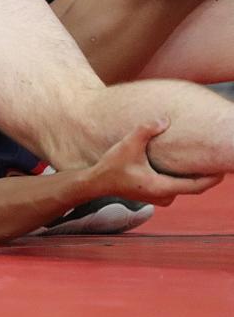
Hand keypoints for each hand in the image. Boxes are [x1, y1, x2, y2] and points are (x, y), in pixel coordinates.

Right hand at [86, 118, 222, 205]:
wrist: (96, 183)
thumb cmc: (111, 166)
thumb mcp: (127, 145)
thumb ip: (145, 130)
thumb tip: (164, 118)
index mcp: (161, 186)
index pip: (197, 186)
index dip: (213, 177)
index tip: (225, 167)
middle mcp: (163, 196)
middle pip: (194, 188)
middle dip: (206, 175)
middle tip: (217, 160)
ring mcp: (158, 198)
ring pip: (183, 188)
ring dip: (192, 177)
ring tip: (201, 161)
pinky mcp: (153, 195)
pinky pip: (174, 187)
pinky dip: (181, 178)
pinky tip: (181, 166)